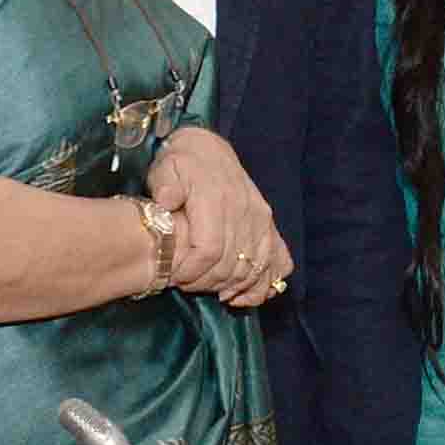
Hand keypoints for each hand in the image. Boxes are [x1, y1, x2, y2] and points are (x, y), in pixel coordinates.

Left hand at [144, 127, 292, 308]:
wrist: (207, 150)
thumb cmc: (181, 164)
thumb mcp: (166, 169)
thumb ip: (165, 186)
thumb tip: (165, 202)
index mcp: (217, 199)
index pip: (210, 250)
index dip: (193, 272)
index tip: (175, 277)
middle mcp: (245, 211)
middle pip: (232, 265)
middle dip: (208, 283)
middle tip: (187, 286)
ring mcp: (262, 219)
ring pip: (256, 267)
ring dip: (233, 287)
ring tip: (211, 291)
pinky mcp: (269, 225)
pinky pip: (280, 261)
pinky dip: (264, 283)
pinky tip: (244, 293)